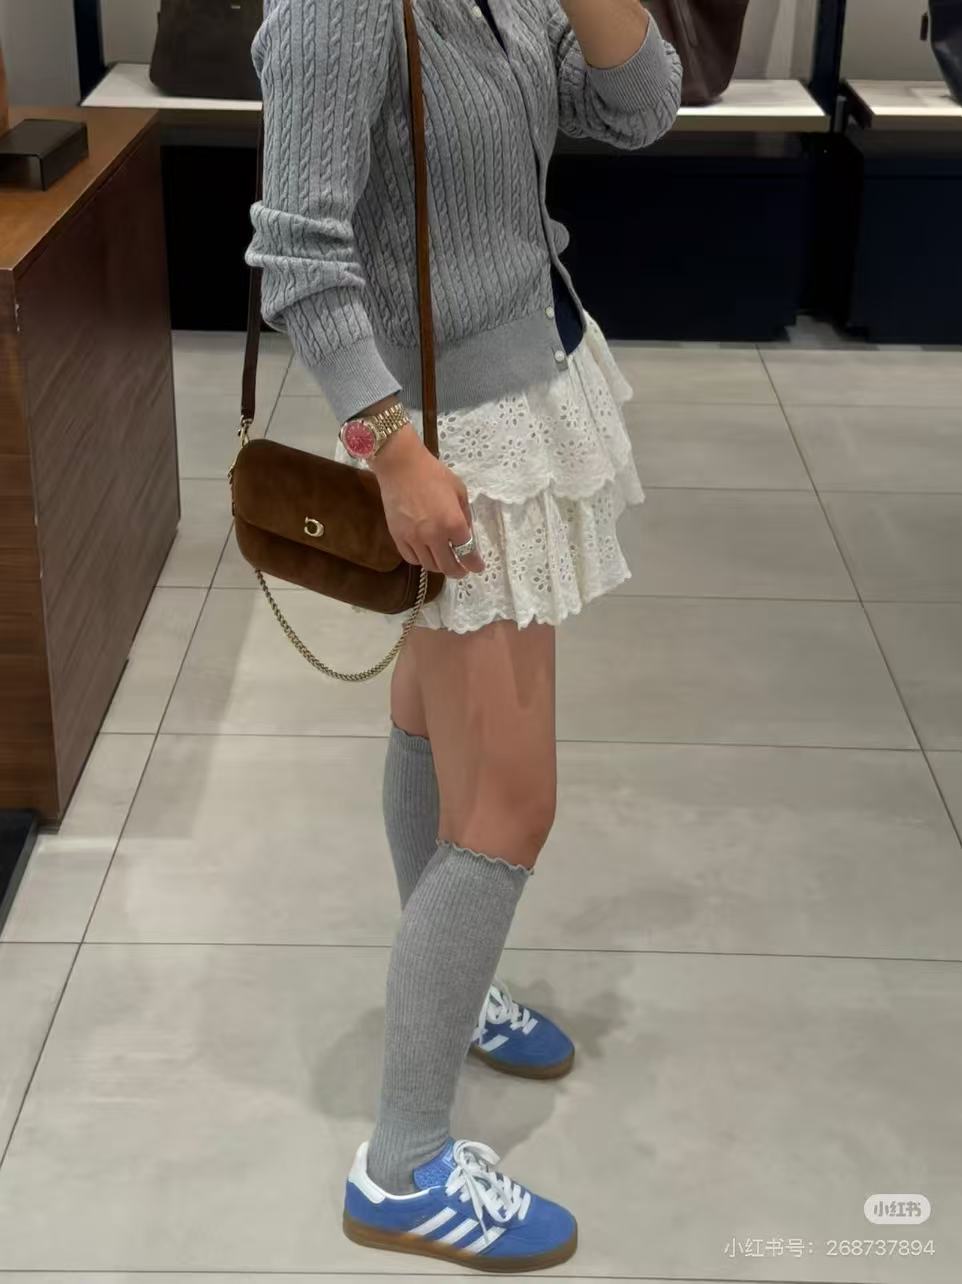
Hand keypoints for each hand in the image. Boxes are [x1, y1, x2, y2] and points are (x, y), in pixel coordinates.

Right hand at [372, 423, 484, 578]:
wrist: (400, 466)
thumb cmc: (432, 473)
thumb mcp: (459, 490)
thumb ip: (465, 515)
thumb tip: (466, 534)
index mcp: (453, 522)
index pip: (467, 553)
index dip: (474, 564)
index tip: (478, 567)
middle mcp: (434, 535)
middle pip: (448, 566)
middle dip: (458, 571)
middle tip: (462, 569)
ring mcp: (414, 538)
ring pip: (430, 565)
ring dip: (440, 566)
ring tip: (444, 561)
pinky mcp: (398, 537)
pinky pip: (412, 558)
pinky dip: (421, 560)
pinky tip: (426, 554)